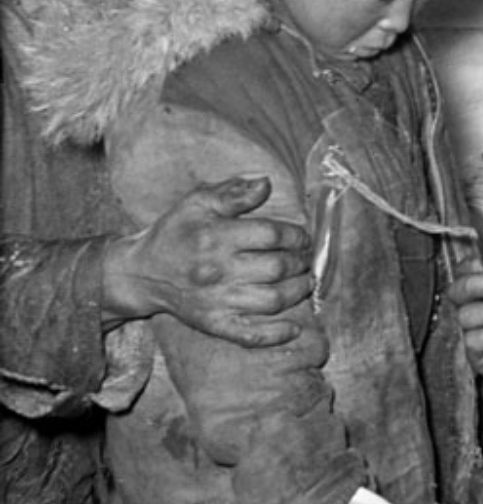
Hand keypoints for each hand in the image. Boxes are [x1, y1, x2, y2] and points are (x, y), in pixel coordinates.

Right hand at [103, 176, 311, 346]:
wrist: (141, 273)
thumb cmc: (174, 233)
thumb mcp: (197, 203)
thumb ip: (232, 193)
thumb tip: (266, 183)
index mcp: (216, 237)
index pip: (272, 235)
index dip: (296, 236)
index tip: (303, 238)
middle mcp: (218, 270)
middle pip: (277, 267)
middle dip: (301, 262)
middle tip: (306, 259)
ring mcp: (217, 301)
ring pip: (272, 300)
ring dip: (298, 291)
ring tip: (305, 282)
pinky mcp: (214, 323)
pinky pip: (250, 335)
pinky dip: (276, 334)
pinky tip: (294, 328)